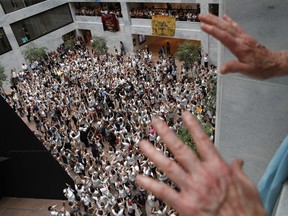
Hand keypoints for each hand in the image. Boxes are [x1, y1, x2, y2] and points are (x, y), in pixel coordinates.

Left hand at [136, 111, 264, 215]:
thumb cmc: (246, 210)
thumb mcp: (248, 186)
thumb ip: (239, 171)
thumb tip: (238, 161)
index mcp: (218, 168)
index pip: (203, 141)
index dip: (193, 126)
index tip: (184, 115)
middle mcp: (203, 175)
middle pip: (180, 149)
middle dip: (166, 133)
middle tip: (156, 123)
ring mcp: (192, 189)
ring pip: (168, 166)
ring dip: (154, 154)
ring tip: (143, 144)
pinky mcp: (185, 205)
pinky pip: (164, 192)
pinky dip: (150, 184)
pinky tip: (140, 177)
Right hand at [199, 13, 281, 78]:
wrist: (274, 63)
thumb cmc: (260, 68)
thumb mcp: (247, 70)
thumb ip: (234, 68)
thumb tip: (222, 69)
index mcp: (239, 47)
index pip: (224, 36)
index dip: (213, 31)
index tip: (203, 25)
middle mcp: (241, 39)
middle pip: (225, 27)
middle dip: (212, 21)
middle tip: (201, 16)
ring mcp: (244, 37)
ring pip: (229, 25)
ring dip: (218, 19)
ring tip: (208, 16)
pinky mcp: (246, 37)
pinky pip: (236, 26)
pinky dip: (229, 21)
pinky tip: (225, 18)